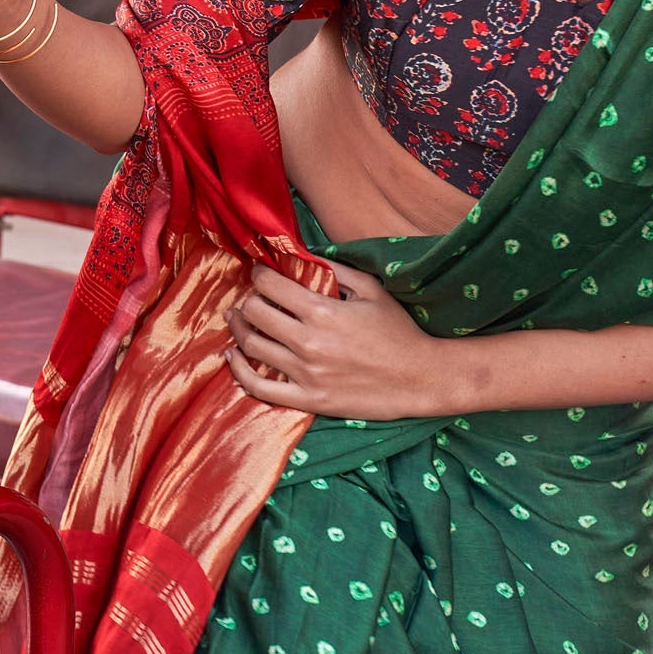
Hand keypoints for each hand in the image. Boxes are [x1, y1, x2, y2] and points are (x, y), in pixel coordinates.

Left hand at [225, 259, 462, 421]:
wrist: (419, 378)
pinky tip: (233, 357)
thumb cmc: (397, 330)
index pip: (271, 286)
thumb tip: (303, 254)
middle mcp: (307, 342)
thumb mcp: (370, 289)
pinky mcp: (309, 399)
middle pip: (255, 314)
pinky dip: (240, 372)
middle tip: (250, 296)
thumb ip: (334, 269)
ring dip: (240, 329)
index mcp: (322, 311)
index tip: (260, 273)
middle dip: (248, 300)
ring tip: (237, 320)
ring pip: (253, 347)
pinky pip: (261, 389)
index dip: (259, 275)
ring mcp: (306, 374)